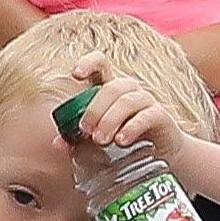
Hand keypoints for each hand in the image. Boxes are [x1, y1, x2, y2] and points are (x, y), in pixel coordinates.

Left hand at [69, 70, 193, 177]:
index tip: (75, 74)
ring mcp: (146, 101)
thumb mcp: (98, 141)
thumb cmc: (125, 142)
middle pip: (111, 88)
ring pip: (127, 100)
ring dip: (110, 120)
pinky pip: (147, 115)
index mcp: (110, 90)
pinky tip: (121, 140)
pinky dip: (131, 127)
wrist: (162, 157)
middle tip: (86, 131)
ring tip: (100, 140)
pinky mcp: (160, 116)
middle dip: (95, 109)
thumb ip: (77, 141)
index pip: (101, 64)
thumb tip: (57, 144)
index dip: (88, 63)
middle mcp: (129, 90)